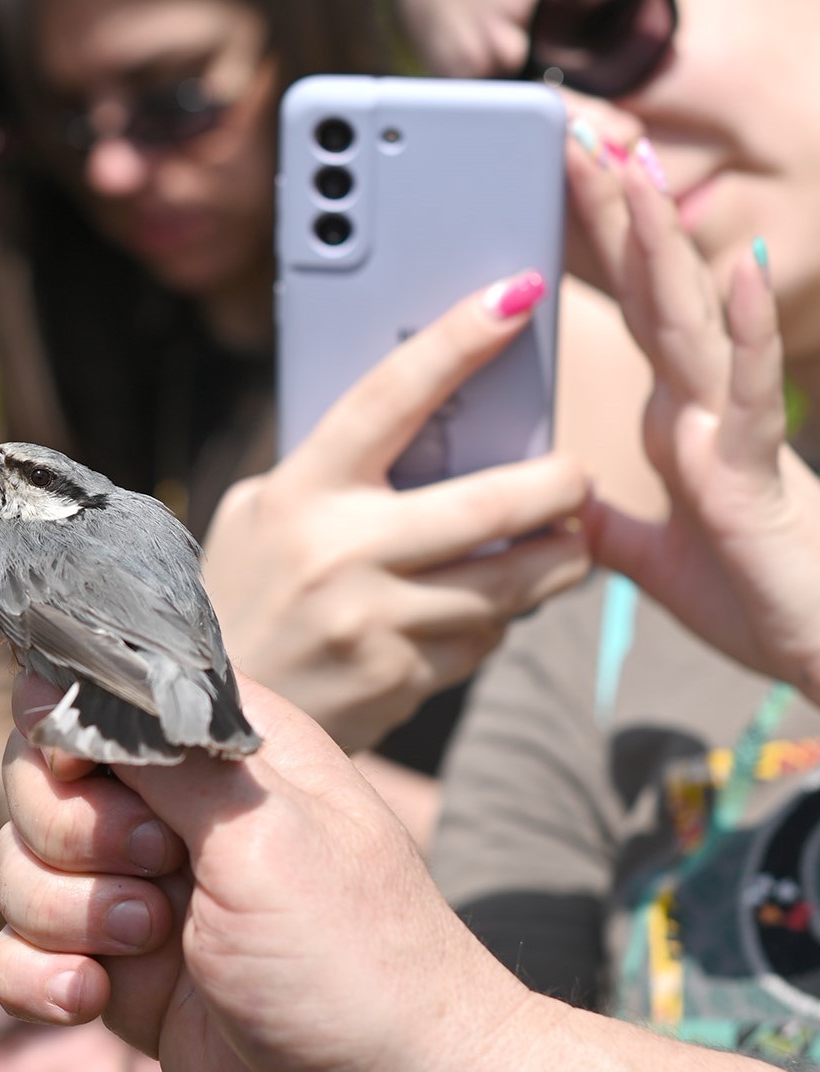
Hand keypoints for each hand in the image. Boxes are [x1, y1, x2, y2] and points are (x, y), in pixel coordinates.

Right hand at [0, 673, 536, 1071]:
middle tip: (156, 870)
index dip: (66, 726)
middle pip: (40, 780)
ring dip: (65, 913)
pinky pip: (21, 951)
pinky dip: (39, 975)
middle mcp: (172, 809)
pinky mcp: (116, 968)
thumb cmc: (353, 960)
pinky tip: (92, 998)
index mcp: (219, 749)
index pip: (96, 691)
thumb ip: (166, 752)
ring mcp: (137, 890)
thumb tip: (68, 673)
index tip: (81, 770)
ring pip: (21, 867)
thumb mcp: (265, 834)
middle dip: (69, 834)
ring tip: (150, 946)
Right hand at [203, 279, 590, 750]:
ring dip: (556, 559)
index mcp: (301, 491)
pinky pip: (483, 639)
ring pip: (511, 582)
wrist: (202, 706)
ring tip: (563, 544)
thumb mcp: (262, 511)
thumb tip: (434, 421)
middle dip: (560, 485)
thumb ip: (335, 471)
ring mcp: (374, 621)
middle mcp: (340, 552)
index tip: (516, 295)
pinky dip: (495, 620)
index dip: (457, 341)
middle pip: (492, 505)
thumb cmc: (243, 589)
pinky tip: (477, 610)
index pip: (389, 397)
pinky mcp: (400, 678)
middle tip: (577, 476)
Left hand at [567, 135, 819, 702]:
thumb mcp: (648, 556)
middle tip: (584, 135)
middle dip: (619, 215)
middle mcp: (703, 406)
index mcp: (675, 416)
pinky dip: (745, 330)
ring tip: (639, 172)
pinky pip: (751, 390)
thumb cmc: (750, 596)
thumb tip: (561, 501)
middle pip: (654, 293)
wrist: (815, 651)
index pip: (632, 311)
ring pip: (694, 321)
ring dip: (667, 245)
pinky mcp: (757, 467)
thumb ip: (606, 520)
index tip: (571, 179)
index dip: (602, 245)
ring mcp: (732, 428)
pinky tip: (738, 269)